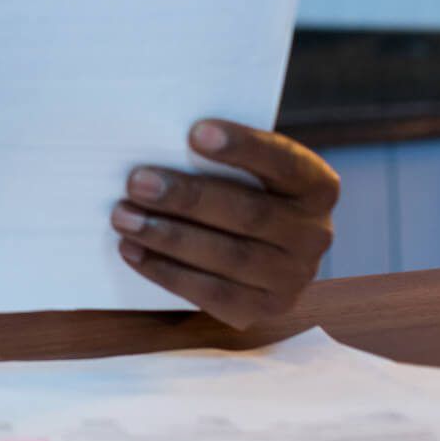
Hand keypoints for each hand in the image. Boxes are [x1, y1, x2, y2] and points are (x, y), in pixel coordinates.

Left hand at [111, 119, 338, 327]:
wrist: (260, 245)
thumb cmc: (239, 187)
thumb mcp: (243, 165)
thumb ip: (215, 154)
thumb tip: (157, 139)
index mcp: (316, 185)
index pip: (283, 161)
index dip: (242, 146)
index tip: (195, 132)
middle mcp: (315, 233)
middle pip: (249, 214)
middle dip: (187, 198)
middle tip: (136, 182)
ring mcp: (294, 277)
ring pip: (228, 257)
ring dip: (168, 237)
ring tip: (123, 217)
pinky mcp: (265, 308)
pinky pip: (213, 294)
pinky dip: (166, 271)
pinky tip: (132, 251)